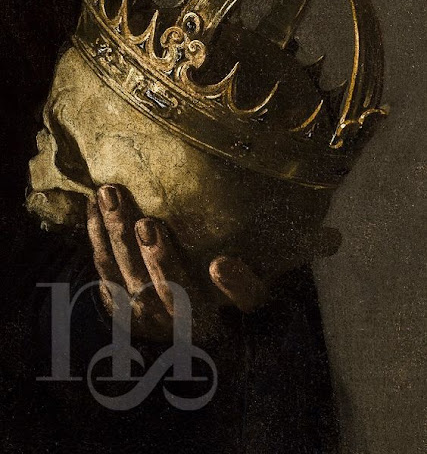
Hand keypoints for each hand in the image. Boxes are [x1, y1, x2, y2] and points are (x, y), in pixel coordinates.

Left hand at [87, 185, 267, 341]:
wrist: (211, 334)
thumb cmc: (237, 305)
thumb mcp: (254, 300)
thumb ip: (243, 286)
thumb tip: (220, 264)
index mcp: (195, 321)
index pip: (173, 291)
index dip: (159, 259)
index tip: (149, 224)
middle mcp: (161, 322)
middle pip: (134, 277)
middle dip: (122, 235)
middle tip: (113, 195)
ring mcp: (138, 316)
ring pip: (113, 273)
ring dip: (104, 232)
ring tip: (102, 194)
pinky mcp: (122, 307)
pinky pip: (102, 273)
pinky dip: (96, 241)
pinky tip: (94, 211)